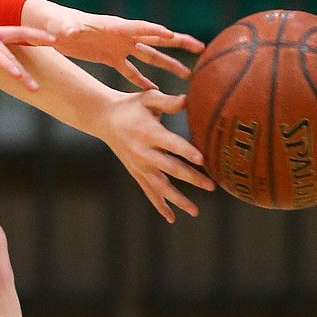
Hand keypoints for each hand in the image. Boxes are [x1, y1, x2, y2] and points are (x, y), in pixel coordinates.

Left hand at [28, 2, 202, 90]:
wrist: (51, 27)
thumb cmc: (56, 23)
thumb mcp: (62, 27)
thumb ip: (68, 29)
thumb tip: (70, 31)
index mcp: (114, 26)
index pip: (141, 27)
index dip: (157, 31)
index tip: (175, 36)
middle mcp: (122, 36)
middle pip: (155, 40)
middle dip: (178, 43)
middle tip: (200, 48)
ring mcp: (118, 47)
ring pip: (149, 57)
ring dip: (167, 66)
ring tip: (188, 75)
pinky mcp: (110, 58)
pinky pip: (131, 71)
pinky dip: (143, 80)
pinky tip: (156, 91)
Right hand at [96, 89, 214, 222]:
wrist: (105, 118)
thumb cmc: (132, 105)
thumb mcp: (147, 98)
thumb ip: (167, 101)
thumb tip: (188, 99)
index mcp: (148, 133)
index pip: (171, 144)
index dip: (187, 151)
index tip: (203, 160)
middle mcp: (143, 152)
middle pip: (170, 168)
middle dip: (191, 178)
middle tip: (211, 186)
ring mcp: (139, 165)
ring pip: (160, 186)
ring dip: (178, 199)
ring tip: (195, 211)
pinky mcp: (136, 172)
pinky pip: (149, 192)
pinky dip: (160, 205)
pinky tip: (172, 218)